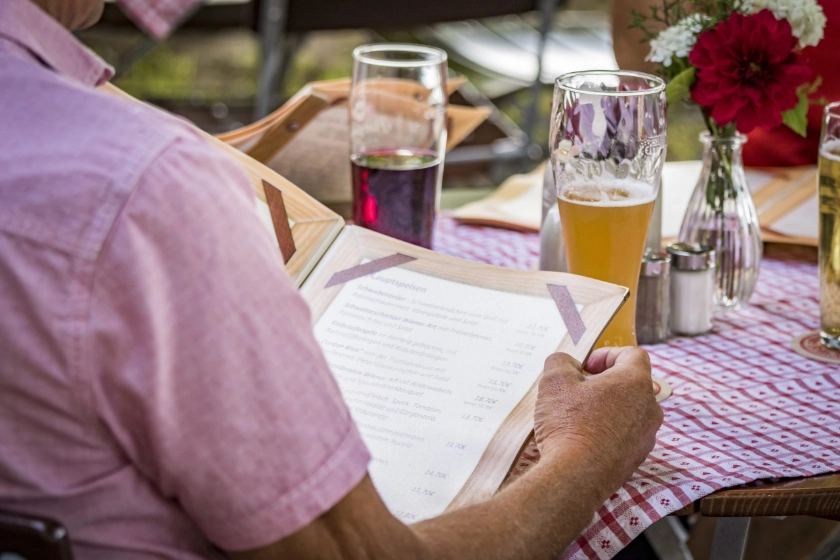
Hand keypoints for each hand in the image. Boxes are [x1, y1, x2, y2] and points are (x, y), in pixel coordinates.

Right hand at [532, 347, 662, 489]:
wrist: (575, 477)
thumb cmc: (568, 425)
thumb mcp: (554, 381)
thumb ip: (561, 361)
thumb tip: (568, 364)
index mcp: (635, 382)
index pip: (633, 354)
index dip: (607, 354)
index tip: (585, 367)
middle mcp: (649, 408)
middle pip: (631, 384)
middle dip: (604, 383)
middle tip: (578, 390)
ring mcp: (646, 436)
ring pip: (628, 411)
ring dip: (606, 408)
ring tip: (577, 417)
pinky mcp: (636, 459)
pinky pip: (624, 436)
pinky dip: (607, 432)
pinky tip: (582, 439)